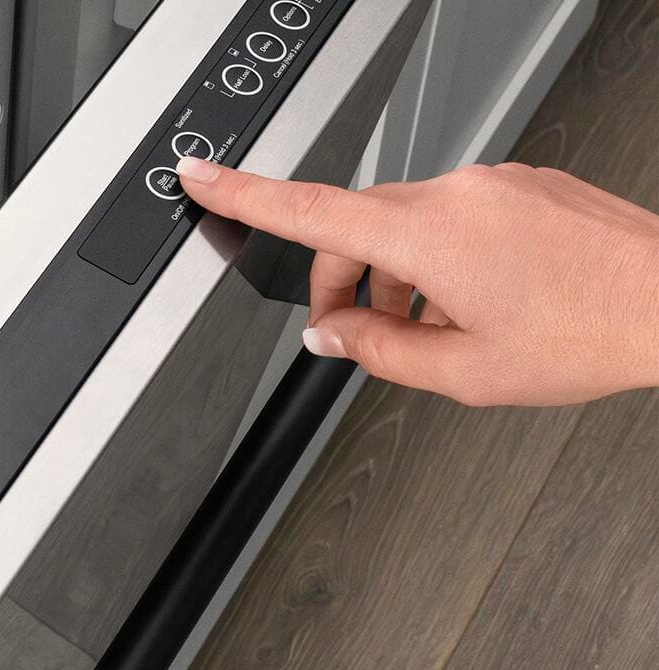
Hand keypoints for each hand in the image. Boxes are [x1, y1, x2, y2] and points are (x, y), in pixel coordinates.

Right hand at [174, 156, 658, 405]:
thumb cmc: (591, 332)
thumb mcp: (464, 372)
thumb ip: (378, 351)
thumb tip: (334, 335)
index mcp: (430, 236)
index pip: (309, 209)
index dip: (244, 194)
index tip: (202, 174)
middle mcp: (457, 193)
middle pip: (357, 226)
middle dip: (342, 279)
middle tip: (355, 333)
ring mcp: (494, 183)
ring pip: (407, 225)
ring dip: (398, 277)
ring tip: (438, 332)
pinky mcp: (523, 185)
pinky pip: (454, 216)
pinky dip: (441, 260)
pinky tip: (476, 305)